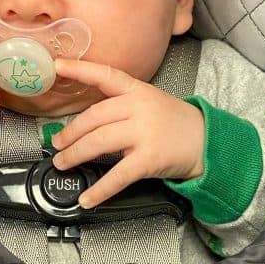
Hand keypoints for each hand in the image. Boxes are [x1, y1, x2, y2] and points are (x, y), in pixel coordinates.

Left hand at [51, 58, 204, 207]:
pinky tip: (86, 197)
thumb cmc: (174, 123)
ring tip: (63, 163)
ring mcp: (145, 133)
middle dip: (70, 133)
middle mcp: (139, 108)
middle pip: (93, 118)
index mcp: (137, 91)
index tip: (58, 66)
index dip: (80, 70)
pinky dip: (99, 189)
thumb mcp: (149, 102)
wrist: (207, 142)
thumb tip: (84, 122)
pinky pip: (117, 176)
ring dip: (75, 155)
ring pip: (99, 142)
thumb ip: (120, 106)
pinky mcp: (149, 159)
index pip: (105, 75)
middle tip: (57, 143)